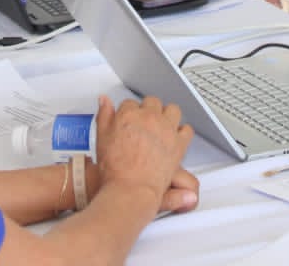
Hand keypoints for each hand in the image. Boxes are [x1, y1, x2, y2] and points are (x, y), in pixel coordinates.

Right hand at [93, 95, 195, 213]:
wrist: (131, 188)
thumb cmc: (116, 168)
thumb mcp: (101, 138)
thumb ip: (104, 116)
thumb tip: (104, 100)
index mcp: (130, 115)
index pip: (131, 103)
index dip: (130, 112)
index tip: (131, 120)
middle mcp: (150, 118)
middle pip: (152, 102)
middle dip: (148, 110)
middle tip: (145, 123)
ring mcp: (166, 129)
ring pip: (172, 110)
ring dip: (167, 115)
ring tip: (162, 125)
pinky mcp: (179, 143)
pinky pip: (187, 129)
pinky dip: (182, 132)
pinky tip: (175, 137)